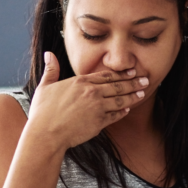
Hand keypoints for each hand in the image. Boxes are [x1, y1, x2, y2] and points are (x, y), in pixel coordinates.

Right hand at [27, 52, 148, 149]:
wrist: (46, 134)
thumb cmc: (42, 112)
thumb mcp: (45, 87)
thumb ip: (51, 70)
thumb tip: (49, 54)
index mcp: (80, 82)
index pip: (106, 75)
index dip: (121, 73)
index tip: (132, 71)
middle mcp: (91, 92)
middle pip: (117, 86)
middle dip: (133, 82)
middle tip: (145, 80)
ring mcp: (97, 107)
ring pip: (120, 100)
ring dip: (132, 96)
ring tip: (142, 93)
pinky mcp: (99, 122)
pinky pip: (115, 115)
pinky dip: (122, 112)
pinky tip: (128, 109)